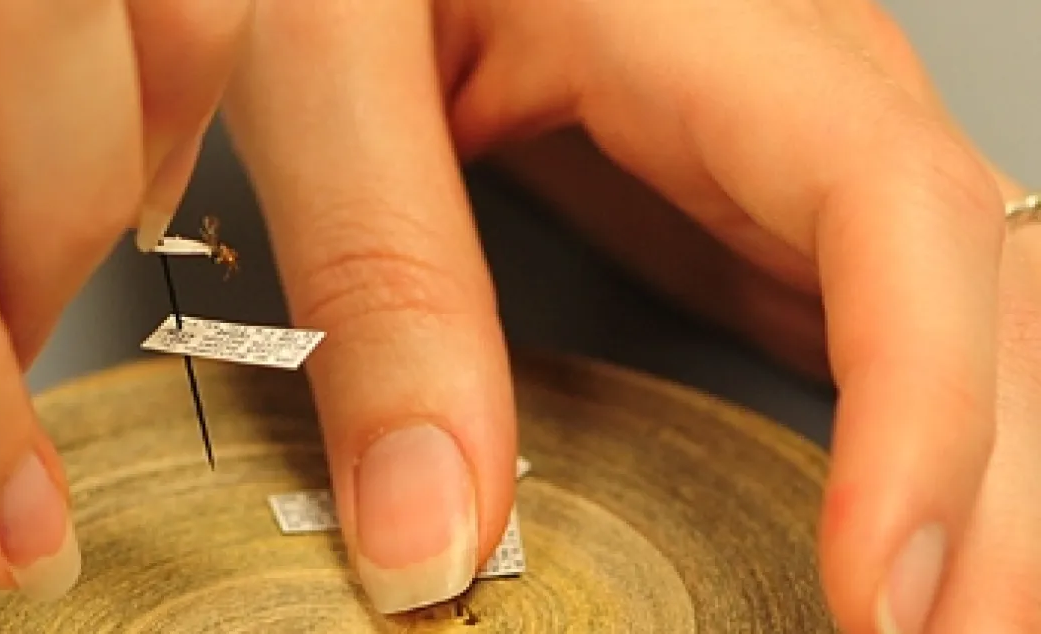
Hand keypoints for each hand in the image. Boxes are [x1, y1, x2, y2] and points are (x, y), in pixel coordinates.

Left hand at [221, 1, 1028, 630]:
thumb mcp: (326, 64)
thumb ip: (378, 273)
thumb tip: (429, 536)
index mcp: (712, 15)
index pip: (889, 208)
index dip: (920, 416)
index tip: (883, 596)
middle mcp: (792, 68)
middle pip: (974, 282)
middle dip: (995, 499)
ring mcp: (784, 132)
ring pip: (958, 311)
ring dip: (982, 486)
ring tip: (949, 633)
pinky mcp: (747, 187)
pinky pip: (875, 320)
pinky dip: (904, 443)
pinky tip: (891, 546)